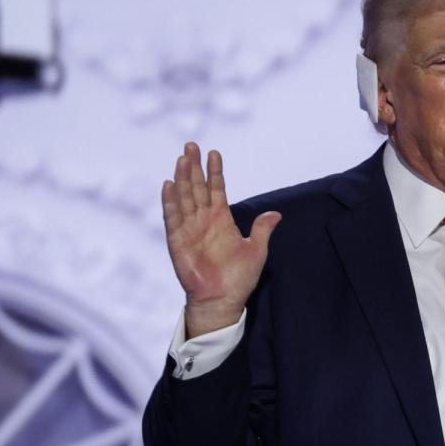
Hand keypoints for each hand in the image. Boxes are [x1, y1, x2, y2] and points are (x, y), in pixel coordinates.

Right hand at [162, 142, 281, 337]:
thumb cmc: (238, 278)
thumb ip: (262, 229)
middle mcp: (203, 221)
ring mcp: (189, 229)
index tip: (214, 152)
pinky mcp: (177, 241)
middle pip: (197, 187)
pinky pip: (173, 217)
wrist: (222, 300)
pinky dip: (170, 201)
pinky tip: (168, 184)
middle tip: (191, 144)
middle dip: (194, 166)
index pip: (217, 189)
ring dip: (183, 178)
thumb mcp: (256, 250)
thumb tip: (276, 214)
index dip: (215, 171)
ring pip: (184, 198)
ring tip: (182, 158)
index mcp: (221, 220)